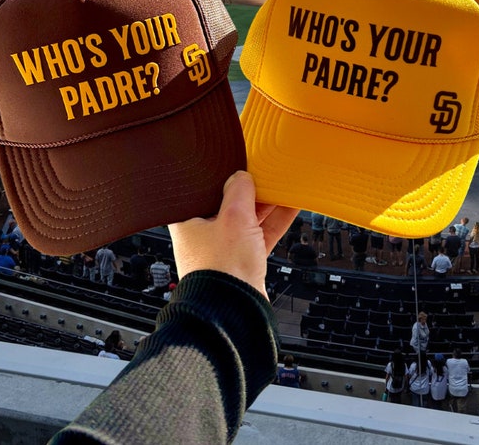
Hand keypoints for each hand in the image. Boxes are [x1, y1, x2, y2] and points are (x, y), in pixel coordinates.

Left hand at [169, 171, 297, 297]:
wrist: (234, 312)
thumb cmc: (221, 270)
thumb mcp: (233, 217)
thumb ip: (238, 190)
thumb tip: (241, 176)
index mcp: (187, 221)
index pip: (207, 189)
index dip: (226, 177)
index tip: (243, 166)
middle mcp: (203, 235)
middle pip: (229, 203)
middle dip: (251, 190)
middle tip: (267, 174)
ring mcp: (224, 249)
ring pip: (248, 219)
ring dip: (267, 204)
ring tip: (284, 185)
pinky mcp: (242, 261)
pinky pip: (260, 234)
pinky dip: (274, 221)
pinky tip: (290, 206)